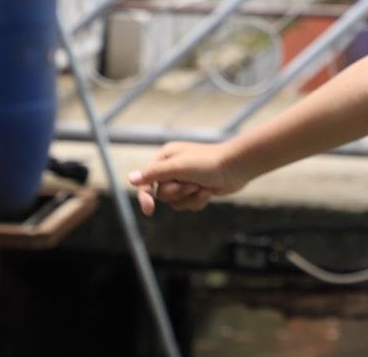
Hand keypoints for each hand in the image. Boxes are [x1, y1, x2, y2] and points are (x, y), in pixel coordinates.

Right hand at [127, 141, 247, 215]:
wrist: (237, 167)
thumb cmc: (208, 163)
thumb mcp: (179, 167)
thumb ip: (154, 173)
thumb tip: (130, 179)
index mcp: (165, 158)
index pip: (146, 180)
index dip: (145, 196)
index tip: (149, 210)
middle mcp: (173, 168)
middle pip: (162, 194)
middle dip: (178, 193)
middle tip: (192, 183)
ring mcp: (185, 180)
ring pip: (175, 202)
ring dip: (190, 198)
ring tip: (203, 187)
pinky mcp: (196, 190)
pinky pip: (188, 205)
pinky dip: (198, 201)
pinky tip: (208, 192)